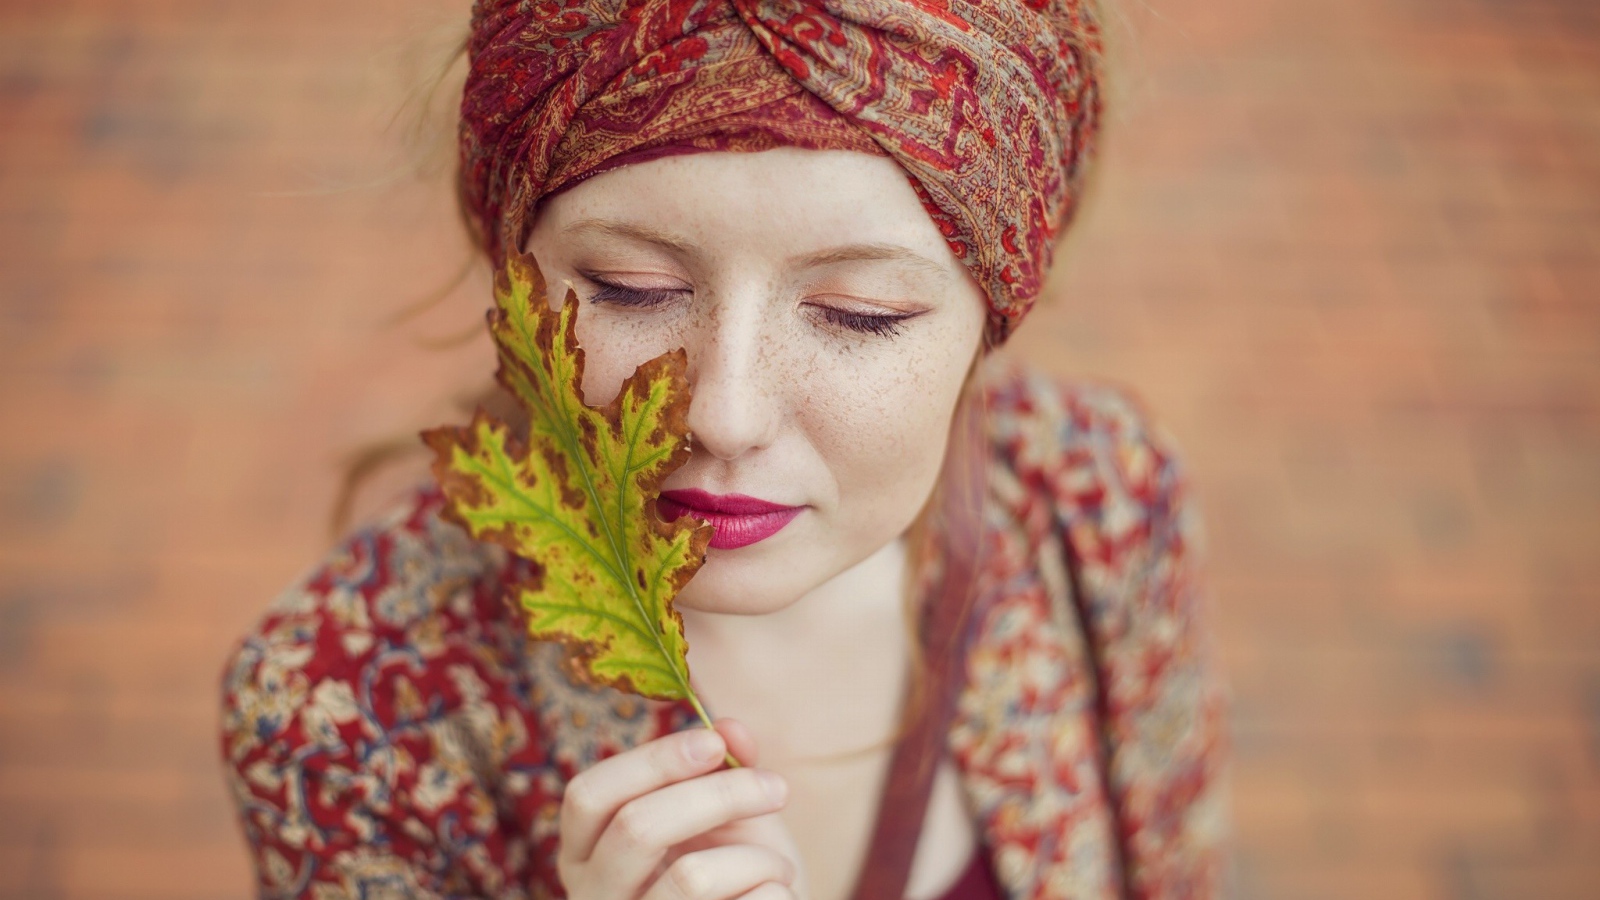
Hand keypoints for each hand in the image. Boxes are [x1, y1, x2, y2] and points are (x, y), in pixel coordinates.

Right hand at [557, 718, 809, 898]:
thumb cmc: (733, 871)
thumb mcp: (726, 815)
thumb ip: (723, 766)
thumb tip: (732, 729)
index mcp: (587, 852)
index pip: (588, 796)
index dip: (651, 761)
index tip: (713, 742)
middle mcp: (593, 897)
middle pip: (637, 828)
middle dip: (720, 796)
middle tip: (778, 788)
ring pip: (692, 877)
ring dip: (757, 858)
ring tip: (778, 866)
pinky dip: (777, 892)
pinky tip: (776, 898)